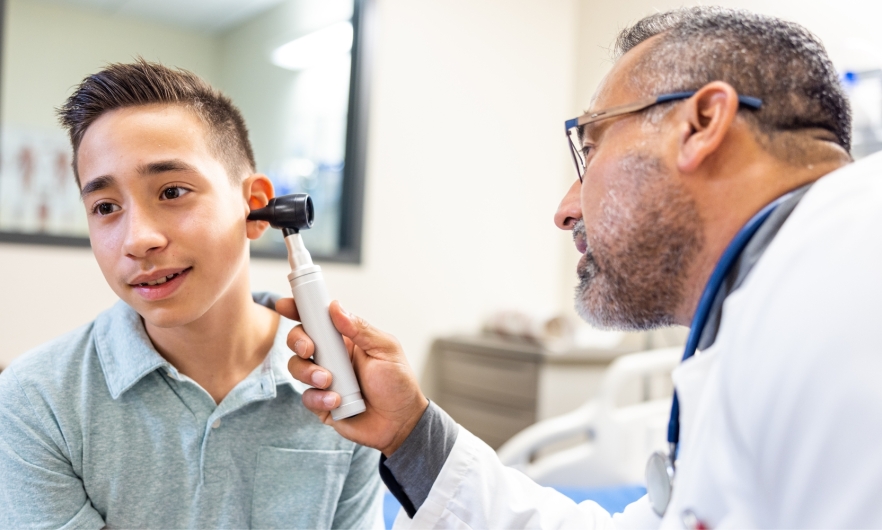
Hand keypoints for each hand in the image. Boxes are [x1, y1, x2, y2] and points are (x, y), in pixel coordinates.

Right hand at [276, 298, 428, 455]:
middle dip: (297, 341)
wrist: (401, 422)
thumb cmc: (398, 384)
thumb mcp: (385, 349)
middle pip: (299, 341)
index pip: (317, 320)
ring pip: (297, 368)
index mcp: (345, 339)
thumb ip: (361, 329)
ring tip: (328, 381)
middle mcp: (331, 357)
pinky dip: (318, 398)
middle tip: (309, 349)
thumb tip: (336, 307)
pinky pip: (306, 397)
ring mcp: (323, 380)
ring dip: (308, 372)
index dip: (299, 310)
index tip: (285, 305)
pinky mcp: (321, 403)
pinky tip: (336, 401)